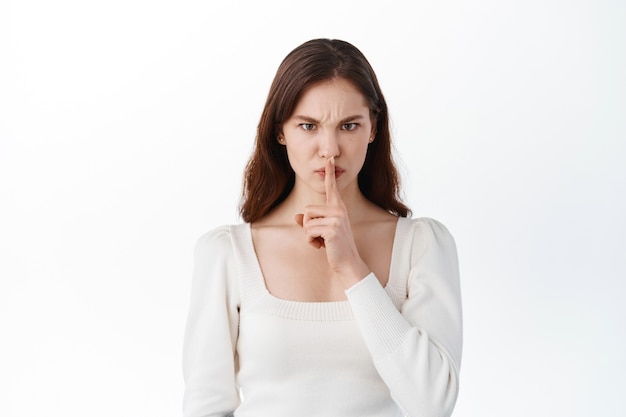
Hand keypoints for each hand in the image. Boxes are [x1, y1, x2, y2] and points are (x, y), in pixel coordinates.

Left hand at [295, 157, 369, 284]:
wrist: (347, 262)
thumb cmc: (335, 246)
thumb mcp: (320, 231)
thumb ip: (309, 222)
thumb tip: (296, 217)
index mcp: (338, 208)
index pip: (332, 188)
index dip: (329, 174)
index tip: (329, 159)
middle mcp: (339, 210)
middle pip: (307, 210)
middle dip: (308, 226)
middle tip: (321, 237)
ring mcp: (336, 218)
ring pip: (307, 221)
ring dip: (309, 235)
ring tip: (322, 242)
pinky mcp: (332, 228)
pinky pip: (309, 231)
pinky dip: (311, 241)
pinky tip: (322, 246)